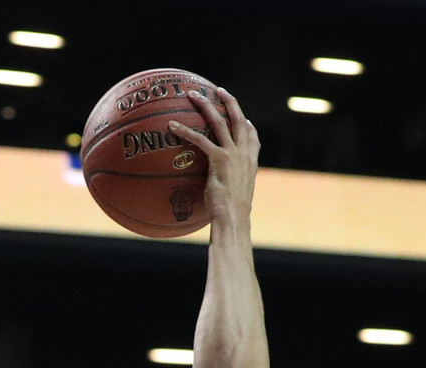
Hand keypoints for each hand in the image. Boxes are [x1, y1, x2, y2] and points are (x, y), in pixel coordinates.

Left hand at [169, 86, 260, 227]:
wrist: (233, 218)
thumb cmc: (232, 215)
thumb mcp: (237, 196)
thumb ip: (232, 186)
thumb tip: (224, 192)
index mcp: (251, 162)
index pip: (253, 137)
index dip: (248, 125)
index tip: (245, 118)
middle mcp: (244, 154)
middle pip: (238, 119)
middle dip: (229, 101)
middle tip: (218, 90)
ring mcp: (233, 155)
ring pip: (219, 122)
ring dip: (205, 105)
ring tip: (192, 94)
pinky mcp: (220, 159)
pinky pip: (200, 139)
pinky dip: (185, 131)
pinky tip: (172, 125)